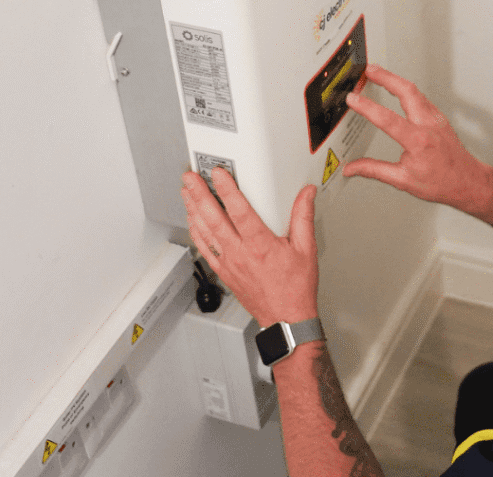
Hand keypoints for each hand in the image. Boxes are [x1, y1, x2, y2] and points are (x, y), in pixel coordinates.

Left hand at [182, 168, 318, 326]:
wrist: (286, 318)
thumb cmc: (295, 288)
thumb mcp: (306, 249)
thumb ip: (303, 217)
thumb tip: (306, 194)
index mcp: (261, 245)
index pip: (240, 211)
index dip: (227, 190)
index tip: (218, 174)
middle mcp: (241, 253)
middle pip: (214, 218)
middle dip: (199, 195)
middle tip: (190, 178)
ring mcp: (229, 263)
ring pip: (205, 232)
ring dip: (193, 210)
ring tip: (186, 192)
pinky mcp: (224, 272)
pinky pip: (204, 249)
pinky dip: (196, 232)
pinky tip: (192, 220)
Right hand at [343, 64, 492, 213]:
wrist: (467, 181)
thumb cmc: (441, 183)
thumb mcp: (403, 180)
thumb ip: (374, 171)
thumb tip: (351, 168)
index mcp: (418, 142)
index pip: (387, 119)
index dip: (367, 107)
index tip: (353, 99)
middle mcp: (429, 126)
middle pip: (406, 91)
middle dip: (386, 77)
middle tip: (368, 70)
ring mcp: (436, 119)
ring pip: (415, 91)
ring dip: (395, 80)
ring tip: (378, 74)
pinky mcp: (439, 118)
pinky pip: (422, 98)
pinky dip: (407, 89)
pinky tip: (398, 88)